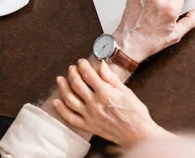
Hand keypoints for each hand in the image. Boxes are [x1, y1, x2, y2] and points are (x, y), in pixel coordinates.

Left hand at [53, 59, 172, 147]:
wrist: (137, 134)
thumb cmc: (135, 113)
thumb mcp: (126, 91)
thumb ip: (111, 78)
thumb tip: (102, 65)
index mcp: (105, 93)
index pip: (89, 75)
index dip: (83, 66)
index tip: (81, 61)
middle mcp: (95, 104)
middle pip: (77, 85)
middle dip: (72, 73)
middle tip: (72, 68)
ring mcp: (90, 116)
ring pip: (70, 99)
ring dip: (63, 88)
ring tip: (60, 79)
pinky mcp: (88, 126)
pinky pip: (70, 118)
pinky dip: (61, 109)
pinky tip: (56, 101)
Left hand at [113, 0, 194, 61]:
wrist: (128, 44)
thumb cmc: (150, 41)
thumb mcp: (175, 35)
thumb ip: (190, 20)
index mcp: (170, 6)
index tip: (181, 1)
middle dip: (169, 1)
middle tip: (163, 15)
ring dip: (157, 1)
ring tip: (151, 16)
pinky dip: (146, 1)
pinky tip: (144, 13)